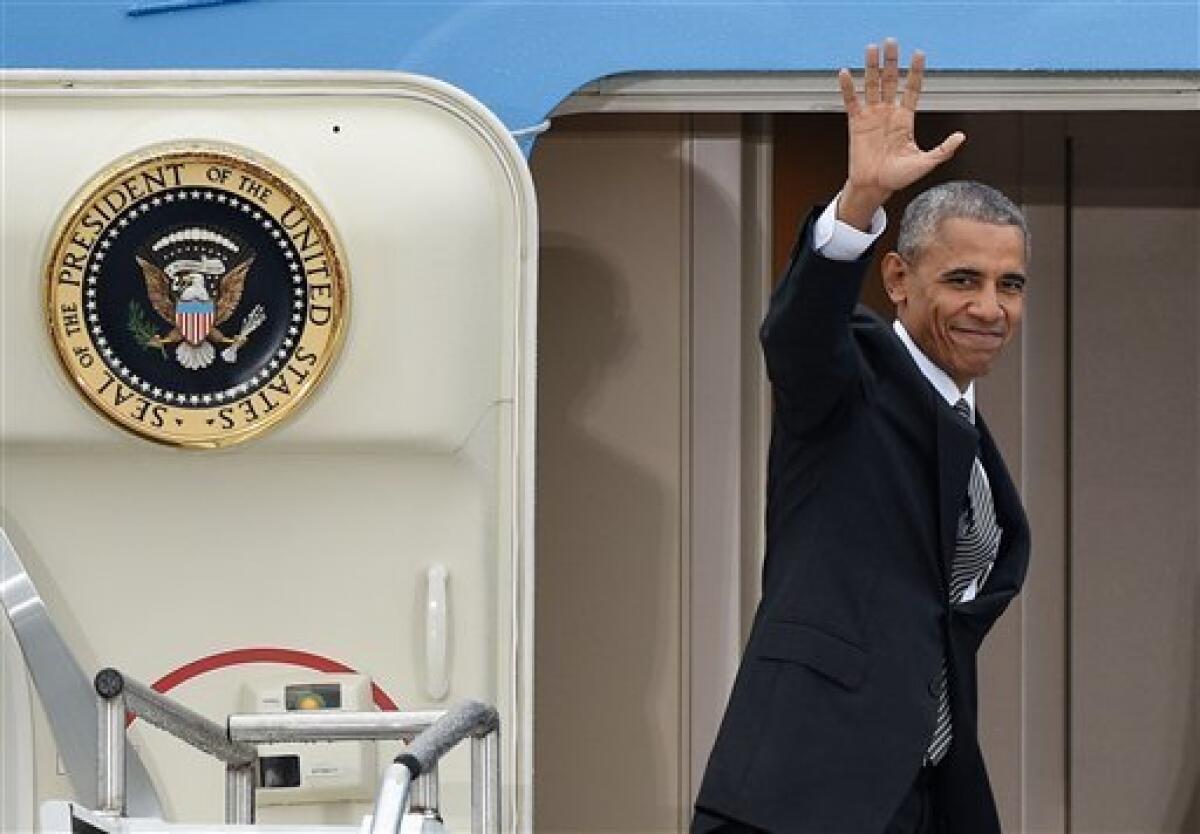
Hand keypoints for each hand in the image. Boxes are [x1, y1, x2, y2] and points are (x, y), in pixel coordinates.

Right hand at [836, 39, 965, 229]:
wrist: (875, 187)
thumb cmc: (898, 177)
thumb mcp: (925, 163)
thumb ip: (943, 150)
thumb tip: (961, 137)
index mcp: (905, 119)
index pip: (911, 89)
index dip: (915, 72)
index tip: (919, 54)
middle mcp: (888, 113)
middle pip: (890, 80)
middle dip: (891, 61)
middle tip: (891, 43)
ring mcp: (872, 116)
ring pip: (871, 85)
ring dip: (871, 67)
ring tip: (871, 50)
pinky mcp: (856, 123)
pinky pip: (851, 101)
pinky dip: (848, 88)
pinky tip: (846, 74)